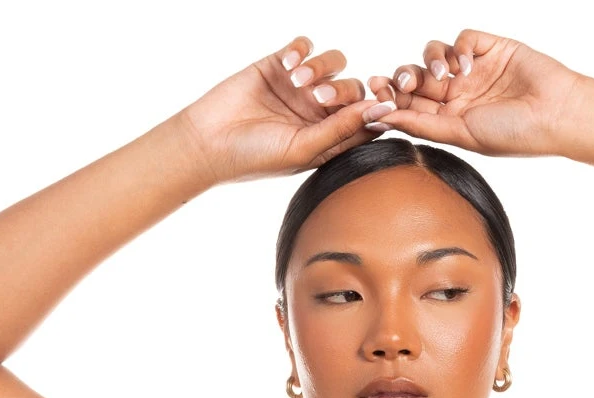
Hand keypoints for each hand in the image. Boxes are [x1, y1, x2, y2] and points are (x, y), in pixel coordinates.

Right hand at [176, 36, 395, 183]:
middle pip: (353, 88)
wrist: (211, 141)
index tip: (383, 103)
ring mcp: (300, 87)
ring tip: (297, 80)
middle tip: (319, 98)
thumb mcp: (304, 147)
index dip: (379, 108)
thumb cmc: (257, 156)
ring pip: (332, 64)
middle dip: (342, 91)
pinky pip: (304, 45)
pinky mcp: (279, 65)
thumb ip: (342, 129)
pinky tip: (286, 65)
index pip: (366, 120)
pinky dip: (300, 50)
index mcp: (329, 138)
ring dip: (320, 68)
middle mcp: (319, 112)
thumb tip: (382, 112)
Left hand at [365, 32, 581, 157]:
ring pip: (434, 54)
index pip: (411, 105)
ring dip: (430, 60)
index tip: (374, 98)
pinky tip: (467, 66)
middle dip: (403, 78)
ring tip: (442, 74)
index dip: (390, 99)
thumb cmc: (514, 134)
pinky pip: (462, 38)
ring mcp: (474, 70)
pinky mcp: (490, 48)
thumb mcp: (462, 134)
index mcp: (450, 120)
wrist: (554, 113)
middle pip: (417, 77)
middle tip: (401, 82)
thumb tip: (383, 119)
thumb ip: (423, 125)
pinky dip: (458, 47)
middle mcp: (459, 94)